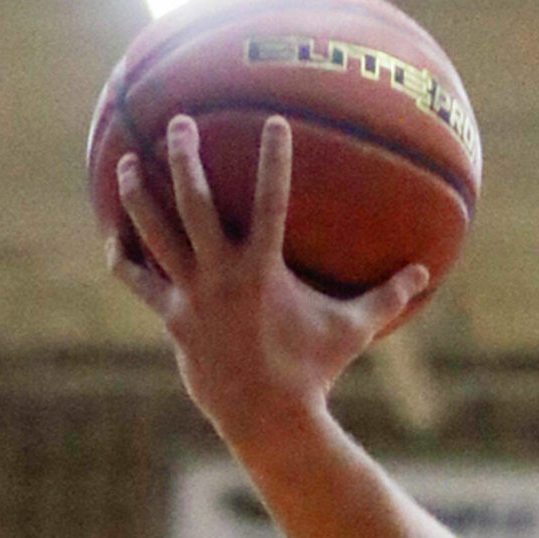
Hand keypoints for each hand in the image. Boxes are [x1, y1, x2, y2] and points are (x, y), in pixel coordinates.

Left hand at [108, 113, 429, 449]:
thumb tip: (424, 272)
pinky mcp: (172, 316)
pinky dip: (124, 257)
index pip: (271, 200)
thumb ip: (387, 297)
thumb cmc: (315, 371)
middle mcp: (222, 274)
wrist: (267, 418)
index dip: (274, 158)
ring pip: (156, 232)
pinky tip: (114, 236)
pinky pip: (138, 280)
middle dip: (185, 157)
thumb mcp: (354, 330)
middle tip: (180, 121)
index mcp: (264, 270)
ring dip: (139, 193)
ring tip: (128, 160)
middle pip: (194, 203)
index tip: (274, 119)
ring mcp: (191, 295)